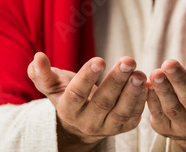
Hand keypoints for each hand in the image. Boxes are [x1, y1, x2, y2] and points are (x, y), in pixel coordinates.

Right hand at [28, 53, 147, 150]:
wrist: (80, 119)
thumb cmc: (66, 93)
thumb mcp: (51, 85)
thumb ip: (42, 73)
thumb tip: (37, 57)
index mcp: (67, 109)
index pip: (77, 94)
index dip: (88, 77)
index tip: (100, 59)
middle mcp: (86, 122)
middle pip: (103, 102)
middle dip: (116, 81)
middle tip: (128, 60)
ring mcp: (106, 127)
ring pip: (121, 112)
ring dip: (132, 93)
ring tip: (140, 73)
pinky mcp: (122, 128)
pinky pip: (133, 117)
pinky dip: (142, 102)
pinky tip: (147, 85)